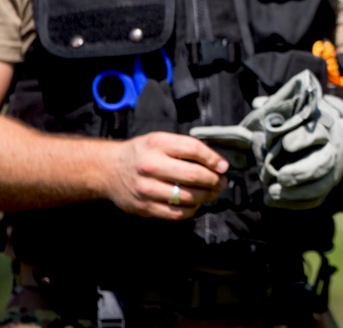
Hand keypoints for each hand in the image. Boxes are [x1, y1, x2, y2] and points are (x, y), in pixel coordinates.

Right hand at [105, 131, 228, 219]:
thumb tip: (217, 162)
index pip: (193, 149)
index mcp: (157, 144)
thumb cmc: (141, 153)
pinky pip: (176, 213)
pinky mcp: (144, 207)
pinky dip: (191, 210)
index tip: (223, 166)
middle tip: (221, 181)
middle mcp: (150, 165)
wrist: (107, 170)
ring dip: (206, 196)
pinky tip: (195, 203)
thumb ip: (185, 148)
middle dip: (214, 180)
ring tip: (211, 192)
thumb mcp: (160, 140)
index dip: (213, 159)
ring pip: (187, 197)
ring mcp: (146, 188)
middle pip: (193, 175)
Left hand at [191, 70, 342, 209]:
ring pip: (322, 184)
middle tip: (280, 177)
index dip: (301, 140)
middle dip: (301, 173)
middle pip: (323, 163)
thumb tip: (258, 104)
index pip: (316, 134)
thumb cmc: (311, 120)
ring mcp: (335, 169)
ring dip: (296, 193)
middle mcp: (334, 149)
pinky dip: (296, 203)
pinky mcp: (329, 184)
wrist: (339, 134)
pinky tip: (275, 201)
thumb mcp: (301, 110)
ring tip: (272, 193)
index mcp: (326, 127)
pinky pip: (317, 199)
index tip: (284, 145)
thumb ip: (281, 110)